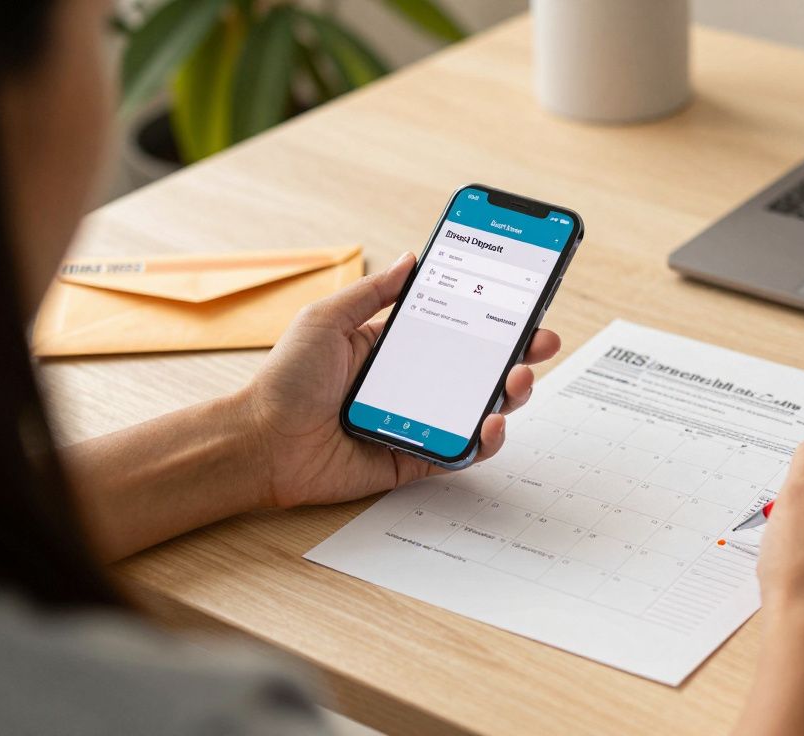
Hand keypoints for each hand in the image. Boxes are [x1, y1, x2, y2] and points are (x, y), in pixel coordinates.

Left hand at [241, 252, 560, 508]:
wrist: (262, 442)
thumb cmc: (285, 380)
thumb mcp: (328, 319)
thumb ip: (374, 293)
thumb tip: (411, 258)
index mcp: (396, 346)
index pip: (458, 327)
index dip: (493, 316)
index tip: (524, 300)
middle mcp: (415, 383)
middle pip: (482, 367)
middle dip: (520, 353)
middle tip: (541, 341)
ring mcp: (420, 421)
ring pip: (482, 408)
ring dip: (511, 394)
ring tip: (518, 379)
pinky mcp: (417, 458)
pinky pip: (463, 451)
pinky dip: (484, 440)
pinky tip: (490, 423)